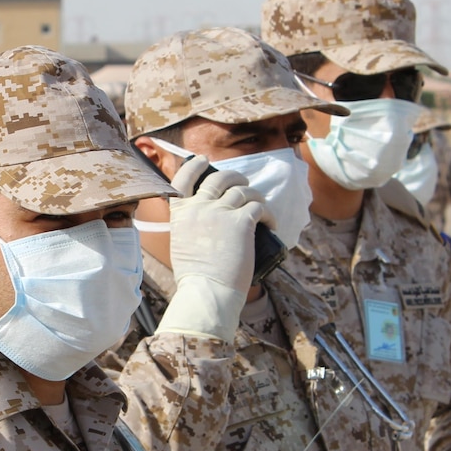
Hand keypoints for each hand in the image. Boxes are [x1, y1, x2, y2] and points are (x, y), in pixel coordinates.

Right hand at [166, 157, 262, 294]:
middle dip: (234, 177)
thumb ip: (191, 225)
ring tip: (260, 204)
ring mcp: (221, 211)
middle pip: (219, 179)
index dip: (194, 166)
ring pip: (243, 190)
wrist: (207, 290)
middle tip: (242, 183)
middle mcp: (199, 207)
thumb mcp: (182, 243)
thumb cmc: (195, 277)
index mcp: (180, 213)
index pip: (183, 179)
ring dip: (254, 195)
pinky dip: (268, 213)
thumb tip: (207, 221)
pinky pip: (259, 207)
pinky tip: (271, 223)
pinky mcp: (242, 221)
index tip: (202, 160)